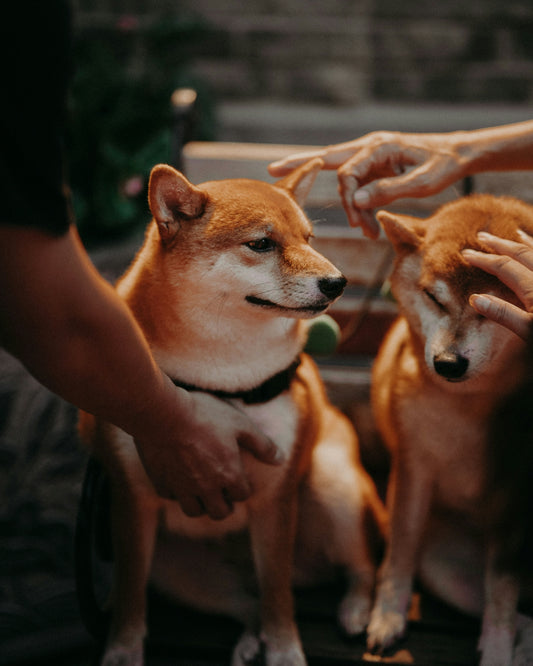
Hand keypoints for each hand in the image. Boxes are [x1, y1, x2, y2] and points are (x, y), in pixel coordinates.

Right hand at [135, 387, 282, 519]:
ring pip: (195, 511)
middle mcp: (207, 488)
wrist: (164, 414)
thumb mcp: (241, 424)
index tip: (240, 478)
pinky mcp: (162, 483)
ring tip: (203, 491)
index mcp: (229, 476)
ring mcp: (182, 488)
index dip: (243, 487)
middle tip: (223, 492)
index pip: (242, 495)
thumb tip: (280, 460)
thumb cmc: (206, 415)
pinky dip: (177, 492)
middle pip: (220, 512)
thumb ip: (262, 444)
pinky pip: (171, 497)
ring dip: (202, 505)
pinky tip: (179, 479)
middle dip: (225, 504)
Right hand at [268, 131, 467, 238]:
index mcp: (379, 146)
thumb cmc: (444, 165)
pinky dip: (359, 206)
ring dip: (352, 208)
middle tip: (271, 169)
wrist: (459, 155)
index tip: (359, 220)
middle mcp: (370, 148)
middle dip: (297, 162)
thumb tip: (357, 200)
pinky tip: (366, 224)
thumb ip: (388, 189)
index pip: (348, 170)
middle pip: (328, 157)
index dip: (348, 197)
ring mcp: (371, 157)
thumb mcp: (422, 182)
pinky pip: (357, 187)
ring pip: (345, 181)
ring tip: (368, 233)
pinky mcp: (374, 168)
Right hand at [462, 230, 532, 339]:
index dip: (484, 259)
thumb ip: (505, 315)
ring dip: (526, 242)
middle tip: (482, 236)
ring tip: (515, 234)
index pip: (504, 266)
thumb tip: (476, 299)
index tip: (465, 254)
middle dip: (500, 244)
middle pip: (522, 252)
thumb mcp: (530, 333)